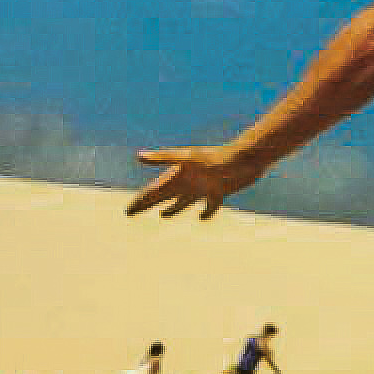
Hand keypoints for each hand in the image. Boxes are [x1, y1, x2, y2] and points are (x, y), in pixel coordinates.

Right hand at [126, 145, 262, 219]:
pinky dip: (205, 212)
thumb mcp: (188, 158)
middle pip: (163, 196)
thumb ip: (163, 158)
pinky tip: (201, 217)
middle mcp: (188, 181)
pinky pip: (209, 205)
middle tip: (131, 213)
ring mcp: (203, 187)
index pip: (154, 191)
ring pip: (183, 201)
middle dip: (147, 205)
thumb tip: (138, 156)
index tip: (127, 211)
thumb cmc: (217, 157)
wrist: (246, 158)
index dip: (141, 201)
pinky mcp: (219, 191)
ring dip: (173, 209)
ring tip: (163, 215)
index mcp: (178, 175)